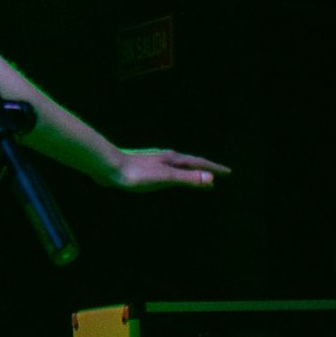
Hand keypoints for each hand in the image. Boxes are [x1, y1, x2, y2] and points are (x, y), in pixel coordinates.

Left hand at [109, 147, 230, 192]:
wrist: (107, 166)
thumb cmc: (136, 173)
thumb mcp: (165, 178)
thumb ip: (187, 179)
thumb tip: (211, 179)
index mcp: (173, 159)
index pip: (199, 164)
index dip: (214, 169)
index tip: (228, 173)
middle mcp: (165, 157)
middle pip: (190, 163)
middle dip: (204, 170)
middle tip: (216, 176)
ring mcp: (153, 161)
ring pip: (176, 167)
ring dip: (188, 172)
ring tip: (194, 178)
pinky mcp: (141, 167)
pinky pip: (164, 172)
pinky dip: (173, 175)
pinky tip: (165, 179)